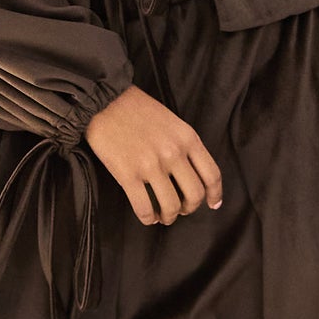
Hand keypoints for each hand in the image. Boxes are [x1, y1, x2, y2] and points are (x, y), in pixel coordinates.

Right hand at [84, 85, 223, 226]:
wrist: (104, 101)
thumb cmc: (137, 109)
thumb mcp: (172, 122)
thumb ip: (185, 145)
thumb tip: (191, 173)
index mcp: (187, 138)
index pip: (211, 175)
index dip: (215, 195)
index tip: (212, 204)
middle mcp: (173, 153)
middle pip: (194, 195)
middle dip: (189, 208)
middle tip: (181, 209)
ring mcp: (151, 165)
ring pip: (171, 206)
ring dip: (169, 216)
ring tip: (163, 216)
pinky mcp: (128, 175)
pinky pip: (144, 208)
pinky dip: (148, 218)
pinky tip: (147, 216)